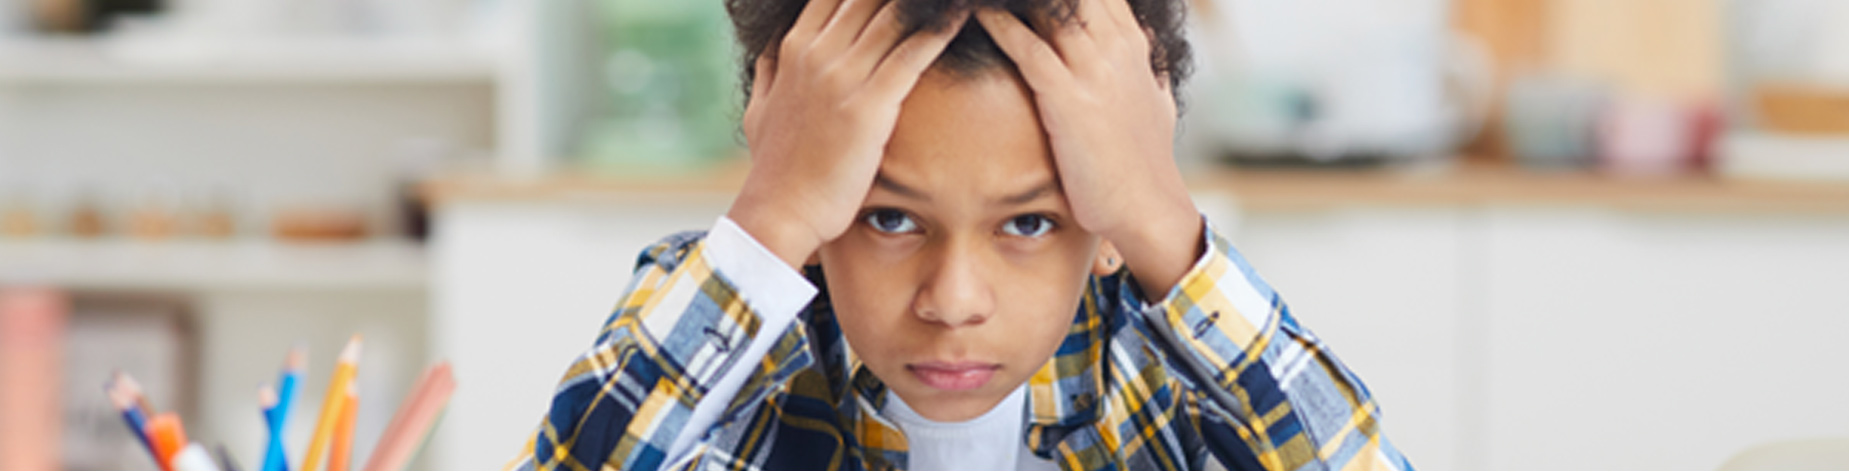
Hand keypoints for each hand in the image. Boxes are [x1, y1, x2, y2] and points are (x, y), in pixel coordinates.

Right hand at [728, 0, 968, 268]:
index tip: (895, 0)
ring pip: (894, 14)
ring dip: (929, 5)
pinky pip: (913, 53)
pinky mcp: (868, 106)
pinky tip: (965, 15)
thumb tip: (776, 48)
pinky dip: (941, 30)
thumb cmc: (774, 168)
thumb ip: (771, 71)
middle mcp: (817, 53)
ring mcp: (841, 77)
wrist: (778, 213)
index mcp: (795, 48)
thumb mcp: (760, 109)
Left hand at [977, 0, 1202, 297]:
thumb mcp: (1154, 100)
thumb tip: (1143, 58)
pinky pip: (1027, 46)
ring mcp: (1094, 70)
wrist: (1148, 208)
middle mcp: (1115, 46)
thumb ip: (1143, 69)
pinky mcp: (1069, 99)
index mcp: (1131, 42)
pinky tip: (971, 13)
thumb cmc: (1145, 161)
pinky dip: (996, 24)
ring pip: (1048, 6)